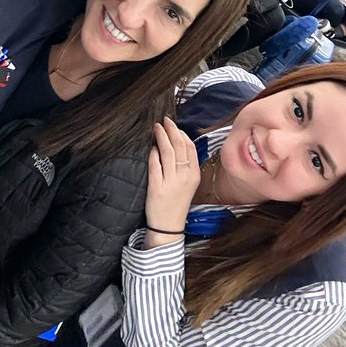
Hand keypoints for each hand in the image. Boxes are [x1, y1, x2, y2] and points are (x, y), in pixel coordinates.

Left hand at [144, 118, 199, 245]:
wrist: (168, 226)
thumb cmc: (176, 202)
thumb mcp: (188, 183)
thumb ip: (185, 165)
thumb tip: (176, 142)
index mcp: (194, 175)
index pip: (190, 147)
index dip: (181, 133)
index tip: (174, 126)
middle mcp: (184, 177)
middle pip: (179, 146)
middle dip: (171, 130)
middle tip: (164, 120)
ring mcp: (171, 182)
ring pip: (167, 152)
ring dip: (161, 136)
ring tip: (156, 127)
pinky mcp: (157, 188)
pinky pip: (155, 165)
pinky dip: (153, 153)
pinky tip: (151, 147)